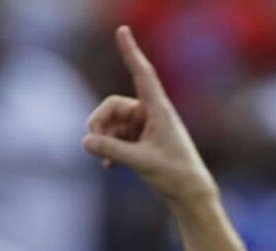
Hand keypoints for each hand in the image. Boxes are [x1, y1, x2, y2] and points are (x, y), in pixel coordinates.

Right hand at [83, 26, 217, 208]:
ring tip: (105, 160)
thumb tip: (85, 141)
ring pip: (114, 123)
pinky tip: (108, 166)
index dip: (131, 52)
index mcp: (158, 109)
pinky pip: (118, 138)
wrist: (190, 196)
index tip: (122, 30)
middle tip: (92, 140)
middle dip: (100, 121)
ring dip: (104, 138)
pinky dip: (110, 149)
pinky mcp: (142, 142)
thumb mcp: (142, 162)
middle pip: (114, 106)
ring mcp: (145, 128)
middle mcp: (151, 114)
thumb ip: (113, 150)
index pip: (141, 74)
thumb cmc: (174, 175)